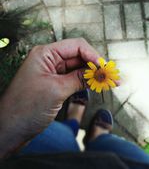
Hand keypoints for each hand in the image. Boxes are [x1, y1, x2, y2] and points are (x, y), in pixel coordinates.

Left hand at [0, 38, 98, 156]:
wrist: (10, 128)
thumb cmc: (26, 107)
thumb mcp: (56, 90)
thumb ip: (79, 79)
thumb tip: (98, 73)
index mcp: (45, 53)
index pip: (76, 46)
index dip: (93, 55)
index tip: (105, 67)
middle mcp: (49, 59)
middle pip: (78, 56)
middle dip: (95, 65)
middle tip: (112, 76)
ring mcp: (52, 71)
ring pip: (78, 67)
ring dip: (93, 74)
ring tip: (109, 81)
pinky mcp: (54, 83)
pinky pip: (74, 78)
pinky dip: (85, 81)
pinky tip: (96, 85)